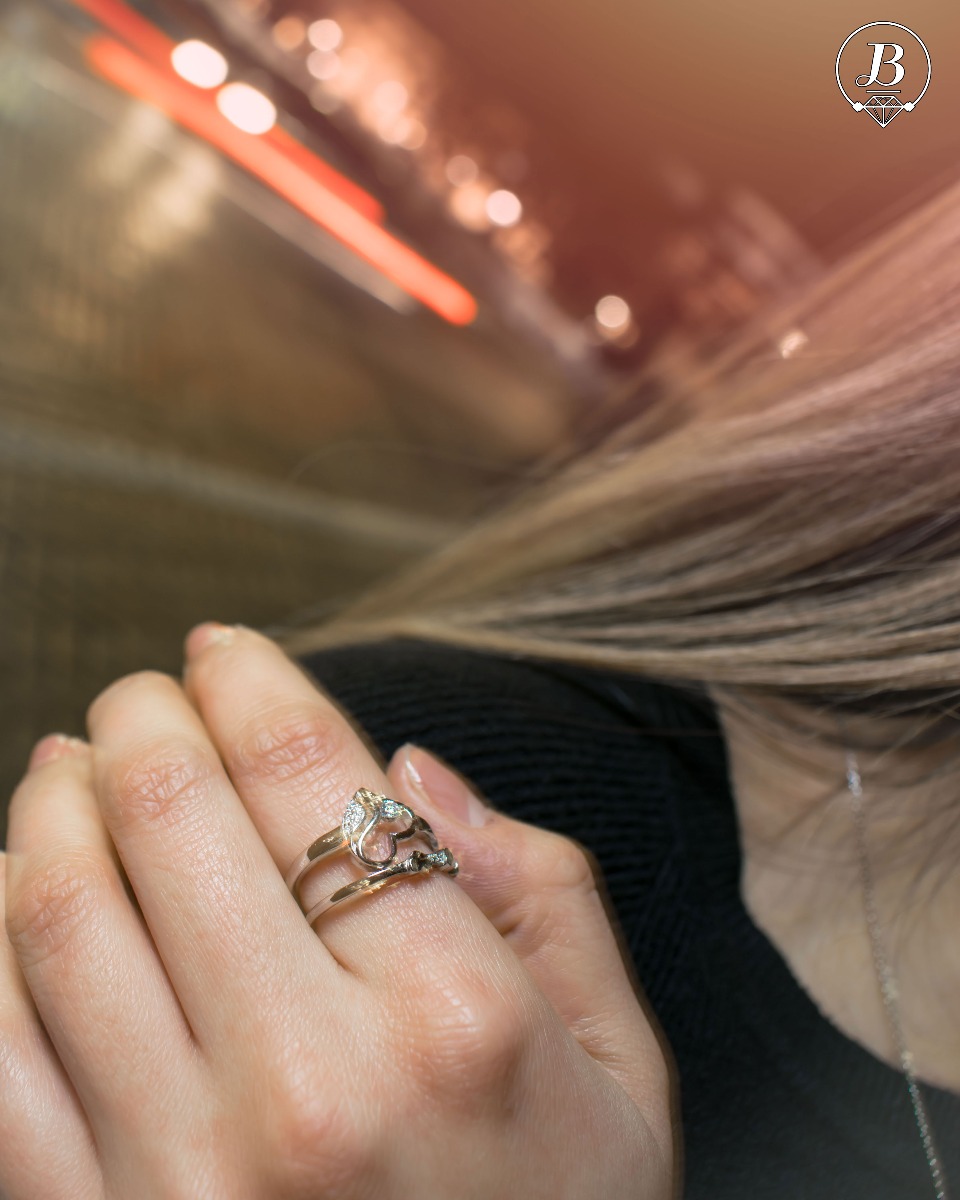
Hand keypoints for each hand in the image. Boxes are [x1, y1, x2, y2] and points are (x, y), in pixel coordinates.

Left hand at [1, 624, 675, 1198]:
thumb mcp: (621, 1066)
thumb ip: (542, 891)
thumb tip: (409, 772)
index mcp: (455, 1020)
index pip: (312, 776)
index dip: (252, 678)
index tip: (227, 646)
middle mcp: (311, 1086)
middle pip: (171, 812)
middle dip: (143, 715)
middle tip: (145, 694)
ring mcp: (182, 1178)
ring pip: (56, 910)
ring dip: (48, 803)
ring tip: (68, 765)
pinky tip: (16, 893)